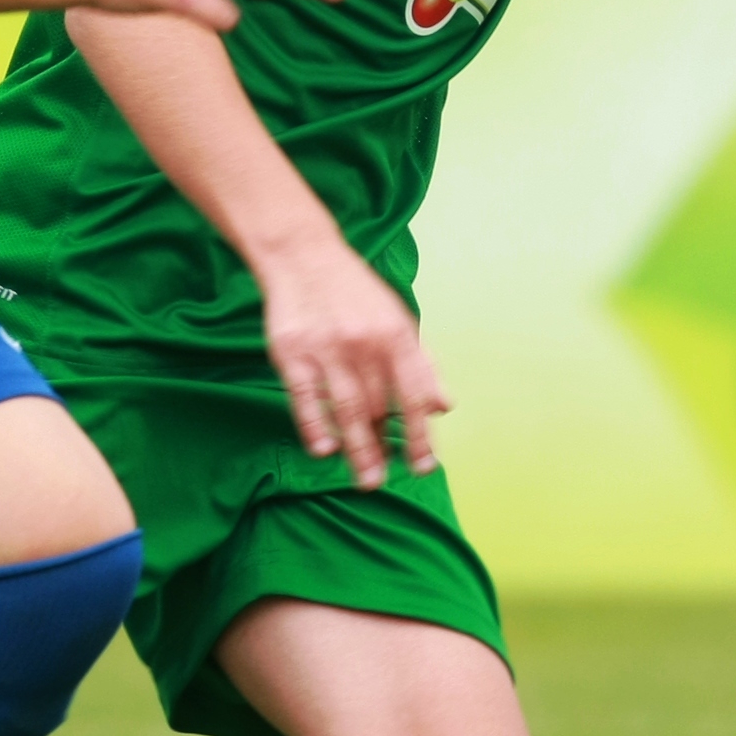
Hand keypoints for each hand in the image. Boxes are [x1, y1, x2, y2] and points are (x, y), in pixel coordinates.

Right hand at [253, 231, 447, 488]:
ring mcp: (327, 348)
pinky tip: (324, 449)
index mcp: (396, 334)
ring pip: (347, 407)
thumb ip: (422, 365)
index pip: (415, 394)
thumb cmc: (355, 293)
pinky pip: (304, 396)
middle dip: (385, 447)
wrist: (303, 254)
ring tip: (366, 479)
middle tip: (384, 481)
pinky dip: (315, 424)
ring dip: (359, 447)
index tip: (426, 467)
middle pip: (380, 407)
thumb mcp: (397, 320)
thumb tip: (444, 407)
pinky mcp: (292, 351)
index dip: (423, 433)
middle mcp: (365, 342)